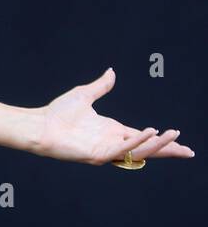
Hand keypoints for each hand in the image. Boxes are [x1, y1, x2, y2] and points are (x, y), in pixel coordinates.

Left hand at [34, 67, 194, 163]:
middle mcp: (111, 141)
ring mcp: (105, 150)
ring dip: (157, 145)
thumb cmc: (57, 113)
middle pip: (146, 148)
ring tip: (174, 137)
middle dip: (168, 149)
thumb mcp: (84, 95)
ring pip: (138, 151)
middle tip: (188, 151)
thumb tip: (111, 72)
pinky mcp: (96, 154)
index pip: (143, 137)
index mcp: (112, 130)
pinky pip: (122, 149)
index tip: (179, 138)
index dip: (162, 139)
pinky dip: (137, 141)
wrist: (38, 123)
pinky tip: (150, 132)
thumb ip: (101, 86)